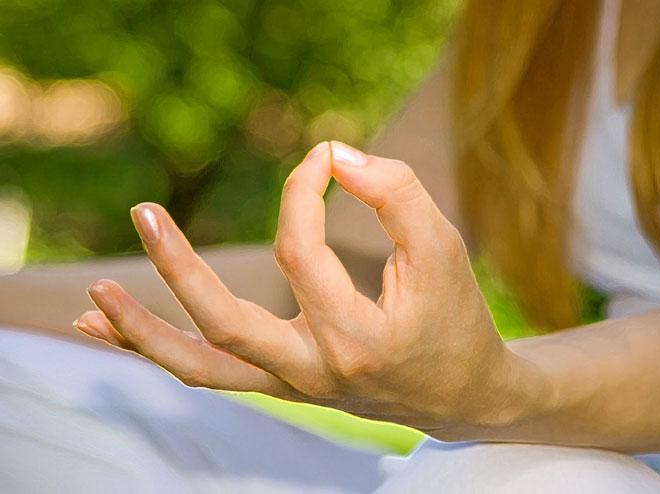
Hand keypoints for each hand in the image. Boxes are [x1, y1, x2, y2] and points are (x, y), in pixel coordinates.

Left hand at [75, 141, 527, 437]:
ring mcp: (293, 386)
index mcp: (356, 339)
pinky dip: (164, 350)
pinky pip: (213, 373)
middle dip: (178, 267)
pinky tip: (114, 329)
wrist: (462, 394)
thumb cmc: (455, 317)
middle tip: (143, 213)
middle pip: (225, 324)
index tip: (324, 157)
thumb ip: (396, 193)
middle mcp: (313, 373)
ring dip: (143, 334)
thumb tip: (332, 155)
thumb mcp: (443, 248)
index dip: (304, 191)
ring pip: (203, 367)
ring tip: (92, 301)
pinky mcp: (283, 385)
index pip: (301, 252)